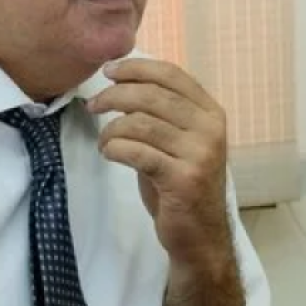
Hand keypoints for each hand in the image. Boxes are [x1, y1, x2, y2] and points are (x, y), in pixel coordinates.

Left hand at [86, 58, 232, 270]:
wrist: (200, 237)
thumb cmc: (181, 185)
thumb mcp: (178, 142)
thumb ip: (160, 114)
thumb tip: (120, 84)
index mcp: (210, 113)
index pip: (172, 74)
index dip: (137, 68)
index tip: (109, 71)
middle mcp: (210, 129)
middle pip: (152, 95)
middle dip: (115, 95)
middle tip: (94, 104)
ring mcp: (200, 154)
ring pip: (141, 123)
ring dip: (112, 128)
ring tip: (103, 140)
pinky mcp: (184, 179)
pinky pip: (138, 152)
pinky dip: (115, 148)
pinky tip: (109, 153)